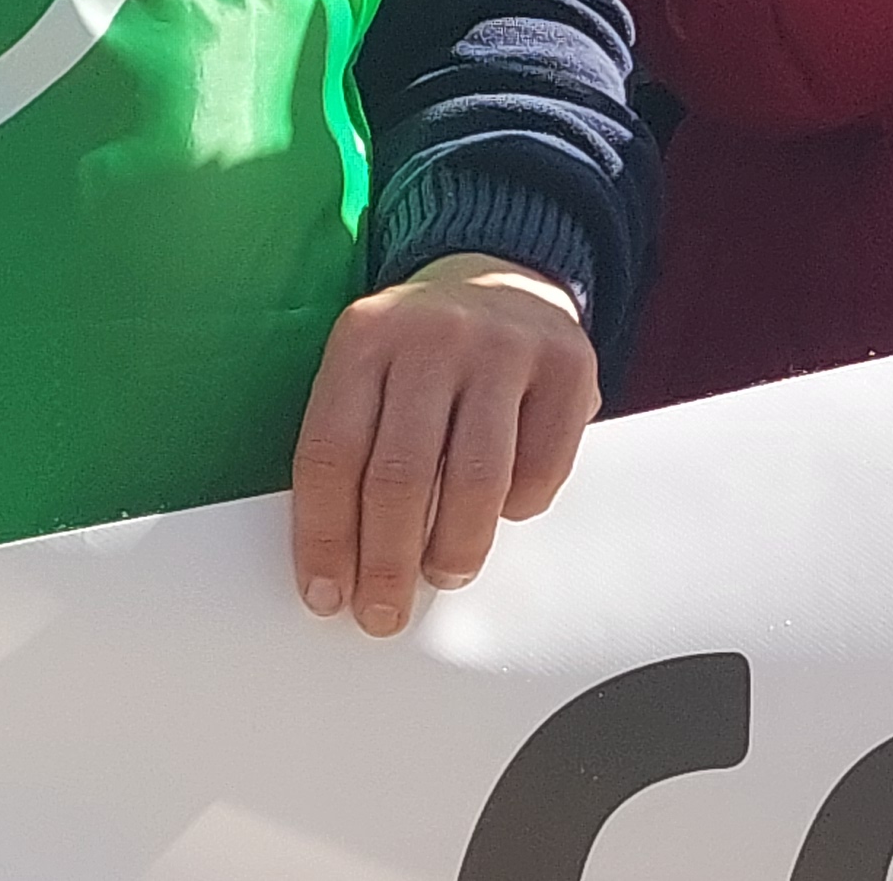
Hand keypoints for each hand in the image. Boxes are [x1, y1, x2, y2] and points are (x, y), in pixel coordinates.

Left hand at [290, 254, 595, 636]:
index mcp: (364, 338)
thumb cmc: (423, 358)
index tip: (326, 595)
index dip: (324, 536)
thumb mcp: (370, 374)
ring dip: (455, 549)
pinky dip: (518, 508)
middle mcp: (433, 336)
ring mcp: (506, 347)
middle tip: (384, 613)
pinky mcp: (568, 366)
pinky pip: (541, 467)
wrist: (508, 280)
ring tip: (444, 575)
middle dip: (388, 562)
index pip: (331, 453)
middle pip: (401, 474)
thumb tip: (339, 562)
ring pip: (476, 479)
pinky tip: (501, 512)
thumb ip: (354, 445)